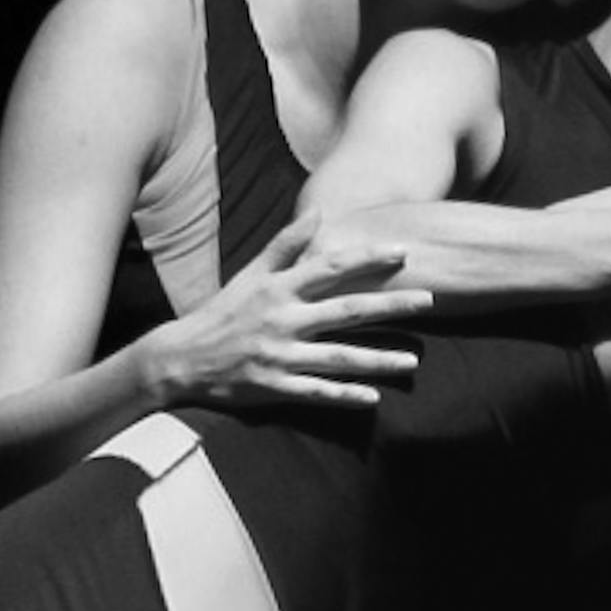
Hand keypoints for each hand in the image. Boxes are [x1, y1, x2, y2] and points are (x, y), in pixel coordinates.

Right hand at [153, 217, 429, 415]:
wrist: (181, 357)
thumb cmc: (222, 313)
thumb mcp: (251, 274)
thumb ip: (286, 244)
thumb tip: (319, 212)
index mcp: (280, 289)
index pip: (332, 268)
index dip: (369, 258)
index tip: (404, 253)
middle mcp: (283, 320)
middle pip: (346, 310)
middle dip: (390, 305)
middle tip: (429, 301)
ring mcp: (279, 356)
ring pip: (338, 357)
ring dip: (378, 359)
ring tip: (413, 361)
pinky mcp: (273, 388)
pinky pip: (314, 393)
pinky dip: (343, 395)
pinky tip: (373, 398)